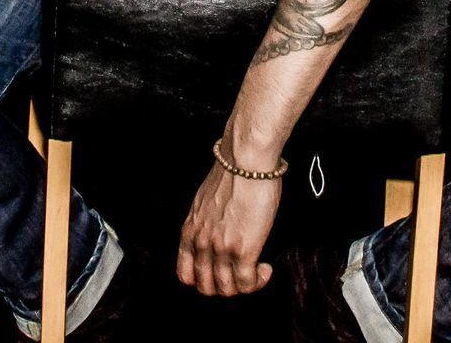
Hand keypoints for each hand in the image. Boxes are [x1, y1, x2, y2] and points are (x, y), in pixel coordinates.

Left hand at [176, 161, 279, 295]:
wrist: (246, 160)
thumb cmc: (232, 171)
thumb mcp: (206, 200)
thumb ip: (206, 222)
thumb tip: (218, 232)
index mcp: (190, 230)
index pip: (185, 275)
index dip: (203, 281)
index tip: (219, 273)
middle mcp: (201, 242)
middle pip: (206, 287)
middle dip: (225, 286)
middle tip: (240, 274)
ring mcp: (221, 248)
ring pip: (227, 290)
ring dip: (243, 286)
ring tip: (256, 272)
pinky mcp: (243, 250)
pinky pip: (247, 283)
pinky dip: (258, 281)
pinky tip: (265, 269)